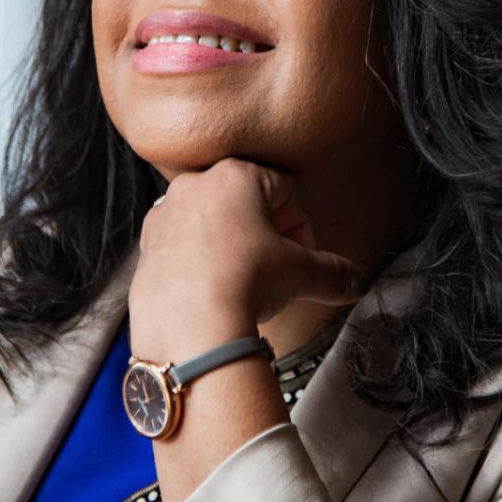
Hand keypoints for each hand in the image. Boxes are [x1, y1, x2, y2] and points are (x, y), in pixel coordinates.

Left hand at [128, 157, 361, 366]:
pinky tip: (214, 292)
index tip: (304, 258)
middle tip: (277, 270)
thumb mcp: (301, 273)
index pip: (285, 189)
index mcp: (235, 175)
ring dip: (232, 247)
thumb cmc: (244, 283)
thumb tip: (355, 281)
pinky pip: (182, 247)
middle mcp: (194, 185)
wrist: (190, 326)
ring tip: (245, 284)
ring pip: (211, 223)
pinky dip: (200, 263)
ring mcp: (164, 214)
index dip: (302, 227)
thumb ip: (334, 272)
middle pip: (246, 202)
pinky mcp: (146, 246)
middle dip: (266, 235)